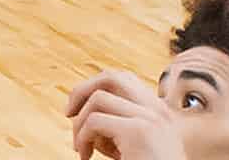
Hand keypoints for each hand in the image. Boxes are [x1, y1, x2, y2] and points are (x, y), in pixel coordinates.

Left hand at [65, 71, 184, 159]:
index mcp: (160, 112)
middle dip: (82, 90)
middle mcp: (158, 111)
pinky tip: (85, 156)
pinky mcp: (139, 132)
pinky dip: (81, 138)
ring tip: (82, 147)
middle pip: (112, 76)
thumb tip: (78, 110)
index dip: (95, 88)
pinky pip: (94, 122)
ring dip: (80, 124)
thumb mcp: (132, 145)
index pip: (123, 79)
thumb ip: (116, 125)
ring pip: (98, 99)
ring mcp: (151, 119)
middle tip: (68, 114)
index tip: (79, 111)